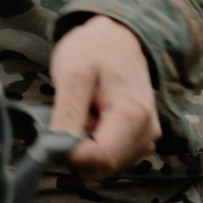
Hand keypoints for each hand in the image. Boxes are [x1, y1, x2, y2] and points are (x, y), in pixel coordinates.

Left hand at [49, 16, 159, 178]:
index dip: (70, 153)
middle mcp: (146, 133)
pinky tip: (93, 116)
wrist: (117, 34)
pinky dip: (94, 142)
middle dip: (78, 148)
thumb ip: (67, 116)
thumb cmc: (94, 48)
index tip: (55, 130)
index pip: (99, 160)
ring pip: (104, 166)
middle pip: (102, 167)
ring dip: (85, 145)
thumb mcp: (73, 74)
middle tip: (74, 111)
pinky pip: (109, 157)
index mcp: (134, 117)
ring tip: (85, 109)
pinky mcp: (139, 139)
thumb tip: (57, 152)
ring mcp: (145, 138)